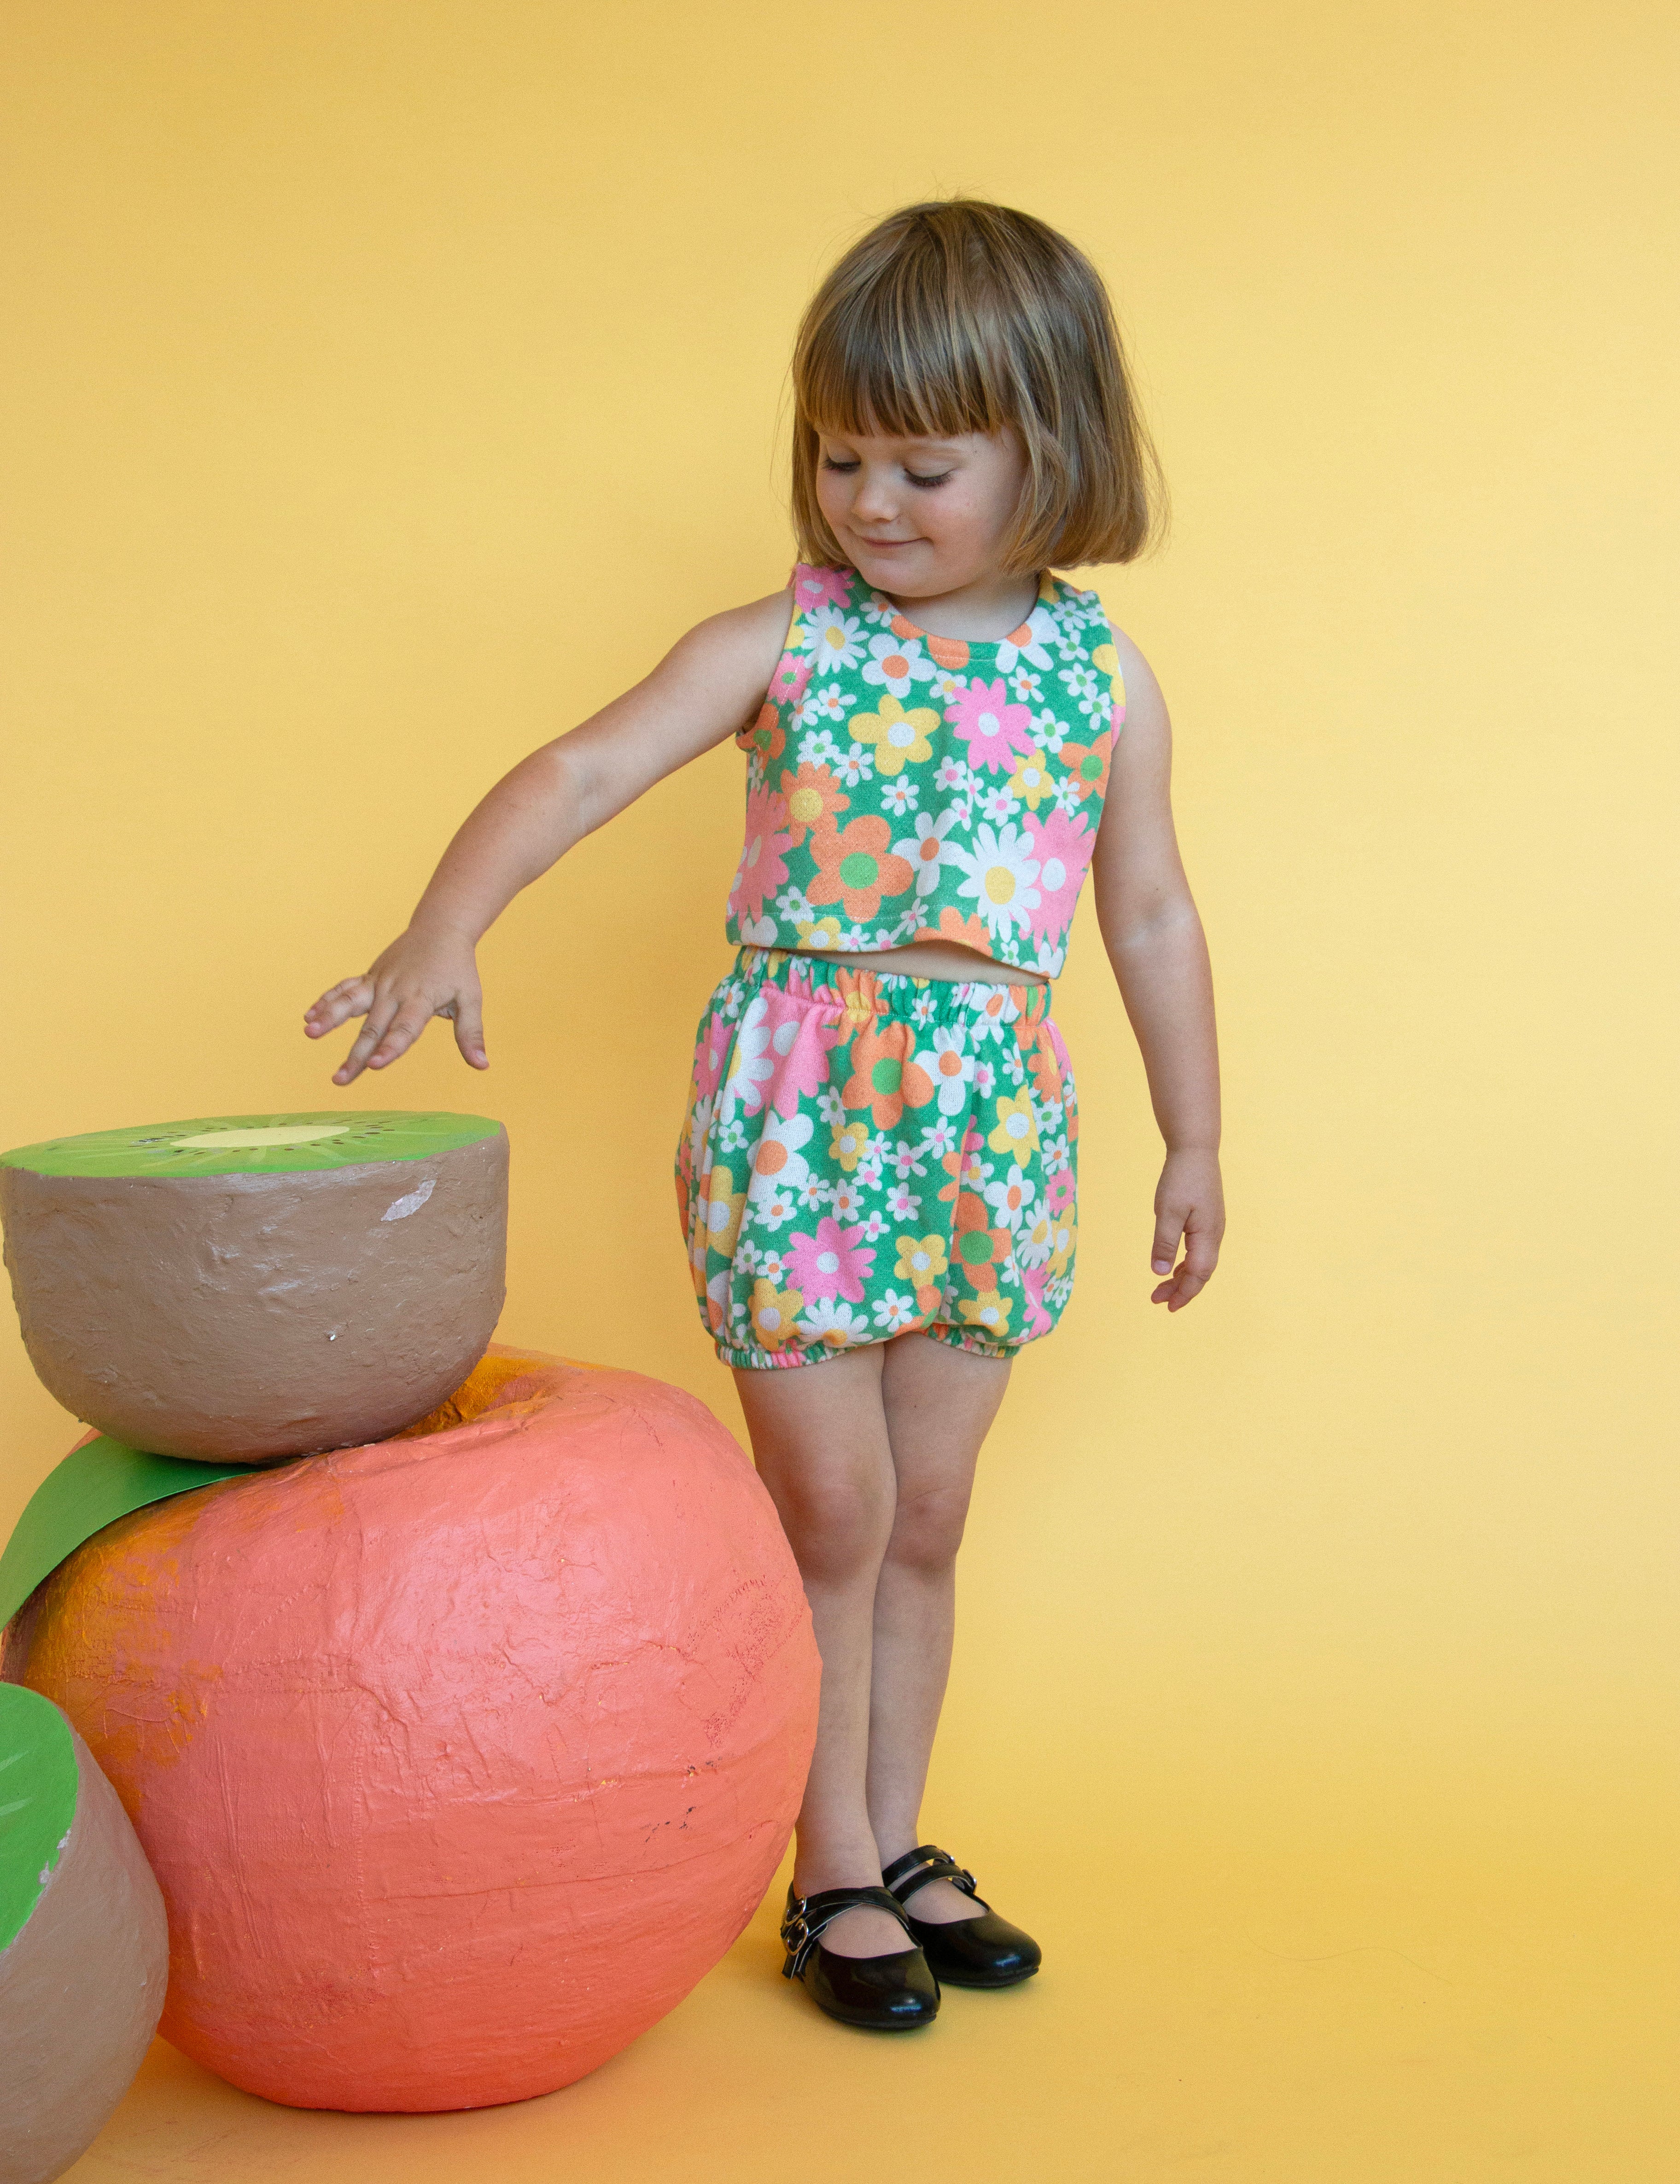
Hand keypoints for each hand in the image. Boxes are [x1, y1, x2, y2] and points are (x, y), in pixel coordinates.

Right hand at [303, 925, 486, 1085]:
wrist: (440, 929)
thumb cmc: (457, 968)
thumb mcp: (470, 998)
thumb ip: (471, 1033)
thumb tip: (482, 1065)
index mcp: (421, 999)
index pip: (405, 1029)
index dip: (391, 1048)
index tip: (375, 1066)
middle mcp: (395, 991)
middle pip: (373, 1026)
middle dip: (356, 1054)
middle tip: (339, 1080)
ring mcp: (379, 982)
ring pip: (350, 1002)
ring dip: (329, 1018)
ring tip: (309, 1032)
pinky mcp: (369, 977)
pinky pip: (345, 989)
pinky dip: (327, 1000)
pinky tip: (309, 1015)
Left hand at [1150, 1148, 1223, 1310]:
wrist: (1195, 1150)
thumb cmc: (1181, 1178)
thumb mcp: (1167, 1211)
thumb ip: (1164, 1242)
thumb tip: (1160, 1272)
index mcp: (1207, 1235)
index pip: (1198, 1274)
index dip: (1184, 1293)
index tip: (1167, 1307)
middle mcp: (1215, 1234)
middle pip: (1201, 1272)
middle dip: (1181, 1289)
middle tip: (1157, 1301)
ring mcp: (1213, 1227)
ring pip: (1200, 1262)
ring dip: (1182, 1277)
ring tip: (1161, 1288)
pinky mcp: (1207, 1220)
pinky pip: (1199, 1250)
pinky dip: (1186, 1263)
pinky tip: (1173, 1266)